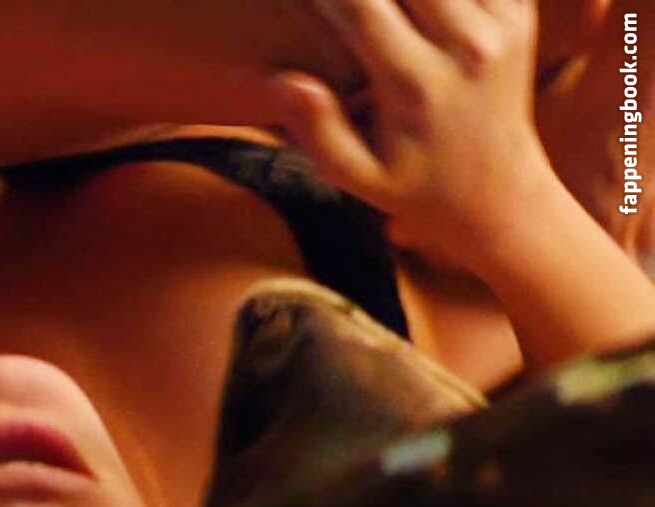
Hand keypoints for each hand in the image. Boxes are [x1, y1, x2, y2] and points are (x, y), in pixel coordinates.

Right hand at [271, 0, 553, 272]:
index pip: (362, 6)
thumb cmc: (411, 186)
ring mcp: (501, 27)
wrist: (498, 193)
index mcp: (414, 84)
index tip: (299, 2)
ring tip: (380, 9)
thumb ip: (317, 129)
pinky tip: (416, 9)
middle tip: (344, 3)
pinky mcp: (520, 17)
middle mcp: (465, 47)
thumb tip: (281, 81)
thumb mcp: (355, 175)